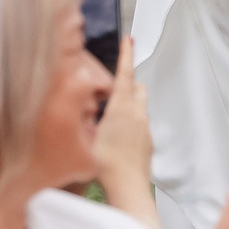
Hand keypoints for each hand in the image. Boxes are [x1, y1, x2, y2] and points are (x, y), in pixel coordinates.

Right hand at [92, 40, 156, 225]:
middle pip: (137, 87)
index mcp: (121, 107)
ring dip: (127, 106)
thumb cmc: (105, 164)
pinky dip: (130, 124)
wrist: (128, 189)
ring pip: (139, 107)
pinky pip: (140, 125)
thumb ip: (85, 117)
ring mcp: (145, 128)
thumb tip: (81, 106)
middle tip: (109, 90)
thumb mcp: (86, 136)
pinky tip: (115, 140)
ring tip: (108, 120)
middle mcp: (137, 114)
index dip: (126, 55)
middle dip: (127, 83)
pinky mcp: (148, 142)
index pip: (125, 74)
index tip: (128, 39)